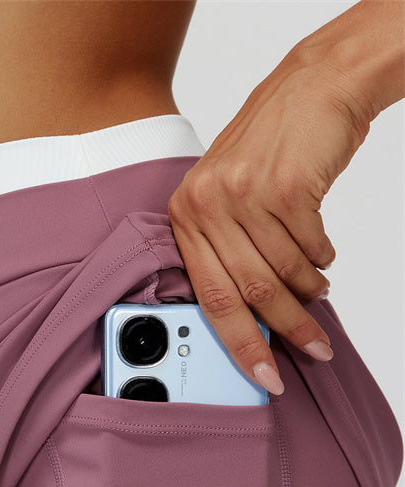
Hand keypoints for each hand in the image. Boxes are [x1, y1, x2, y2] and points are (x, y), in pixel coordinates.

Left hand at [167, 54, 371, 394]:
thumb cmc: (271, 149)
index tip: (263, 375)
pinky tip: (323, 252)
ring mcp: (245, 194)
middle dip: (286, 327)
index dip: (240, 344)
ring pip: (284, 272)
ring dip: (309, 289)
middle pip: (249, 292)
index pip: (210, 297)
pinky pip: (310, 246)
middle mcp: (207, 204)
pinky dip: (322, 257)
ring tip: (319, 288)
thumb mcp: (228, 198)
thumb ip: (228, 253)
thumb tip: (248, 321)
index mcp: (186, 215)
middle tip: (313, 346)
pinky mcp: (286, 185)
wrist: (314, 87)